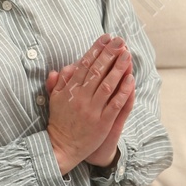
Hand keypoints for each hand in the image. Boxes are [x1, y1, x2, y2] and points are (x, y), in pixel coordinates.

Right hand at [45, 35, 132, 172]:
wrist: (62, 147)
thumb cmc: (59, 121)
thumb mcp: (54, 100)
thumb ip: (58, 83)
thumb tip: (62, 68)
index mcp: (70, 90)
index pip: (85, 65)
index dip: (96, 50)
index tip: (106, 38)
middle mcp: (81, 98)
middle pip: (98, 71)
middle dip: (110, 54)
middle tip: (120, 40)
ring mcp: (93, 110)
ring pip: (108, 85)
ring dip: (119, 68)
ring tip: (127, 54)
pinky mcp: (103, 122)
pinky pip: (115, 104)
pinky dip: (123, 91)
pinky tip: (130, 79)